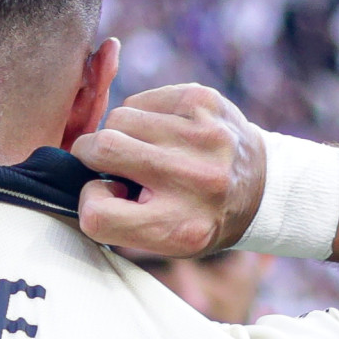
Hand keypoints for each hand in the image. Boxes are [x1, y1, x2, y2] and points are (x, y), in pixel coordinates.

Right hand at [70, 84, 265, 257]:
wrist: (260, 186)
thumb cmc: (197, 215)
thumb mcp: (162, 239)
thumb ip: (115, 219)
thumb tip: (78, 176)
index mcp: (180, 227)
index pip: (96, 214)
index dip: (92, 202)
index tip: (110, 198)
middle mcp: (195, 180)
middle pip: (102, 149)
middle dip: (92, 155)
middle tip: (108, 164)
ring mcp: (203, 135)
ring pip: (118, 118)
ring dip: (120, 134)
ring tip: (145, 150)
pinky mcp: (205, 101)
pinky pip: (140, 99)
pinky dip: (141, 115)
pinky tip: (163, 132)